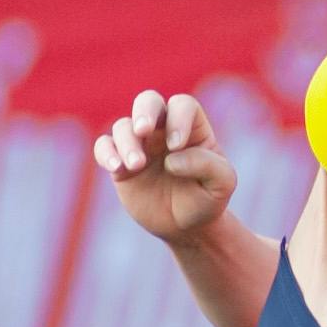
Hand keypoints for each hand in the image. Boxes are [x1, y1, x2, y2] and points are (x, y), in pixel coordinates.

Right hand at [95, 89, 239, 243]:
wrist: (187, 226)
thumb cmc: (207, 198)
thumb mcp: (222, 183)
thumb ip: (207, 165)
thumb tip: (171, 159)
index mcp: (191, 126)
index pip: (182, 106)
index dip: (178, 119)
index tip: (176, 146)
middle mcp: (162, 129)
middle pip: (148, 101)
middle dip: (144, 111)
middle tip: (143, 130)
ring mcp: (139, 144)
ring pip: (123, 126)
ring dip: (127, 143)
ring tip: (137, 165)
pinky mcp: (120, 163)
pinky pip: (104, 147)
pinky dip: (106, 153)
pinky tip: (117, 169)